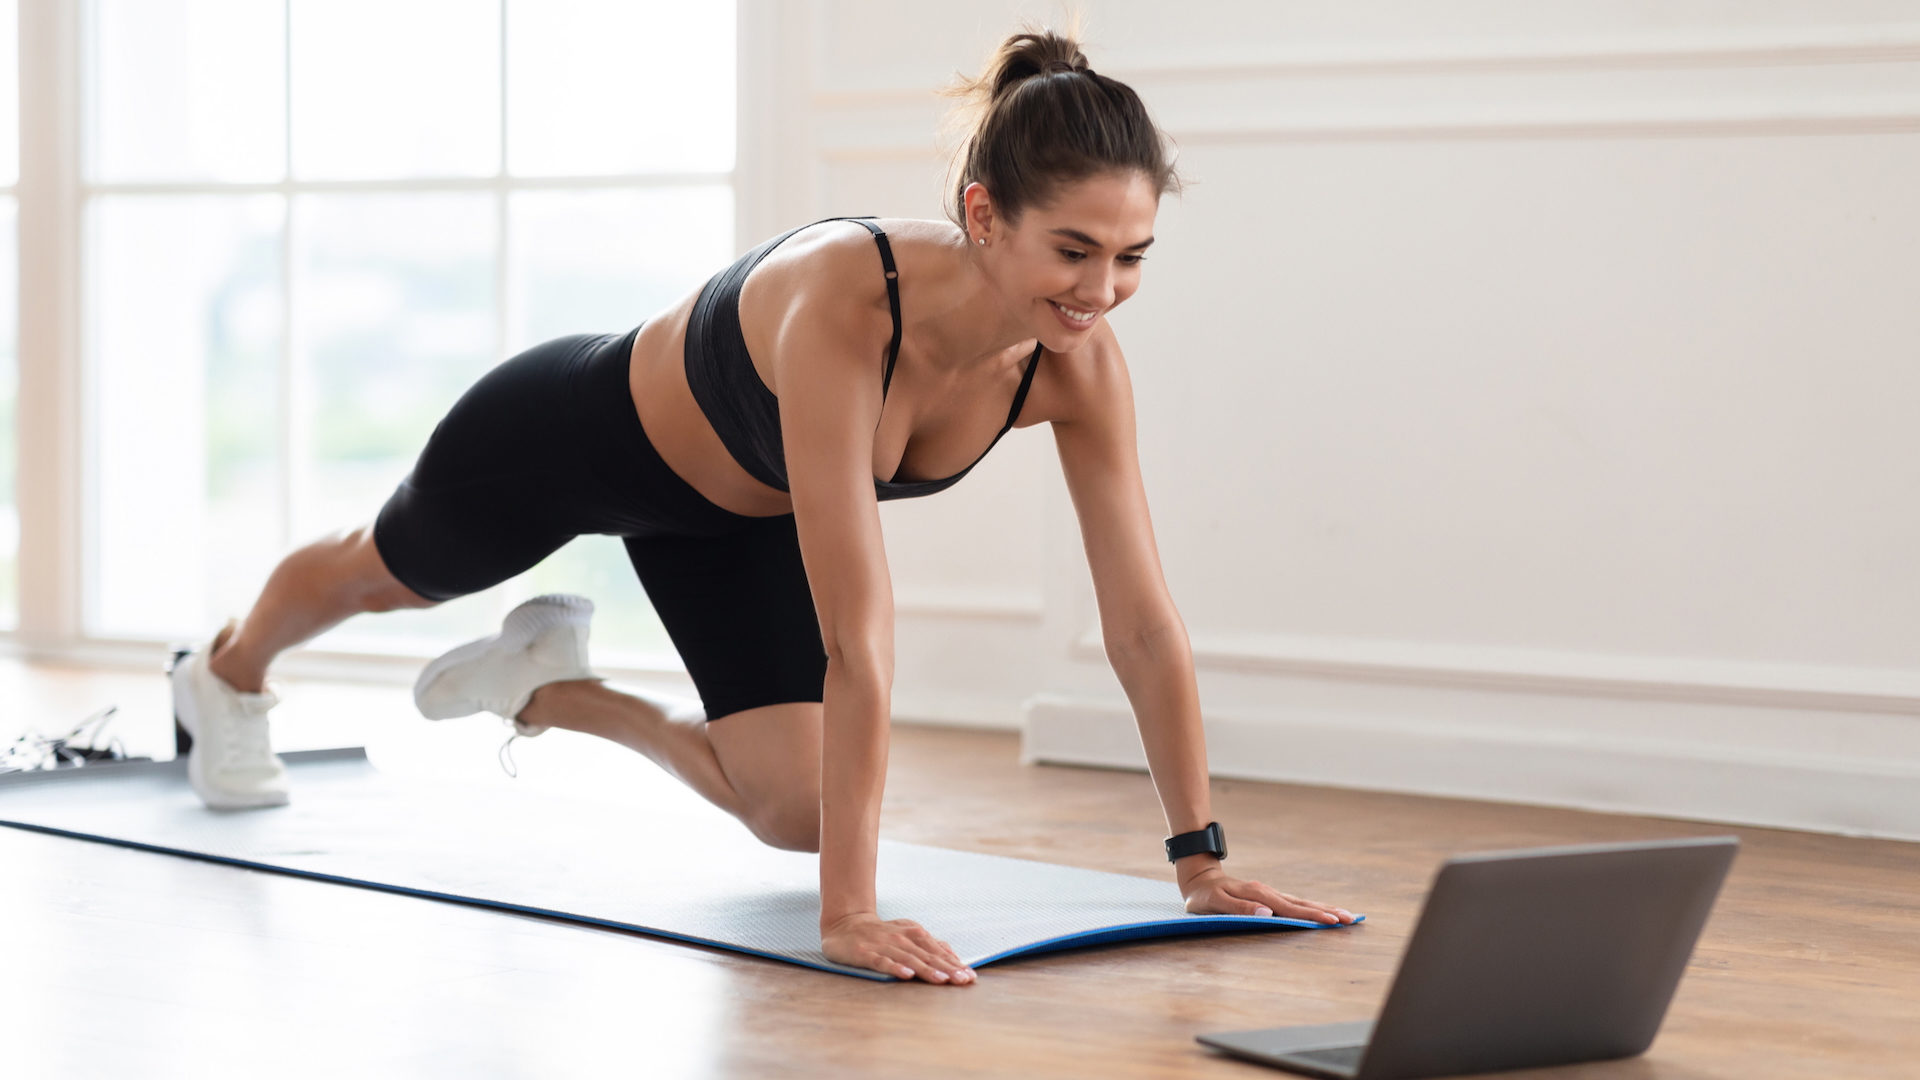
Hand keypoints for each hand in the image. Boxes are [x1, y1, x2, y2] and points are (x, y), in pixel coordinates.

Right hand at [821, 911, 976, 983]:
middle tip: (964, 981)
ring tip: (942, 980)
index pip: (938, 951)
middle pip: (927, 956)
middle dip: (947, 969)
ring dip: (927, 970)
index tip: (970, 977)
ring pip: (909, 959)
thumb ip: (929, 946)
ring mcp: (883, 945)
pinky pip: (882, 961)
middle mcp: (901, 938)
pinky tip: (907, 975)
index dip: (955, 964)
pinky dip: (895, 968)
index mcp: (914, 933)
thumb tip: (954, 956)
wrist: (845, 923)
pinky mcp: (865, 953)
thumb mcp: (907, 934)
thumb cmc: (881, 933)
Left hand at [1180, 864, 1355, 924]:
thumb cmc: (1203, 896)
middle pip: (1302, 904)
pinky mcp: (1269, 896)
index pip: (1289, 908)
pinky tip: (1322, 911)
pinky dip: (1311, 906)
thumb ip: (1238, 909)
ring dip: (1323, 908)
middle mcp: (1267, 892)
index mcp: (1257, 895)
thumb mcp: (1213, 903)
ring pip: (1301, 902)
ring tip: (1346, 916)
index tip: (1332, 921)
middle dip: (1327, 912)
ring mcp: (1270, 893)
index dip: (1311, 915)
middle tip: (1351, 919)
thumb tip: (1266, 913)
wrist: (1200, 878)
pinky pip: (1294, 902)